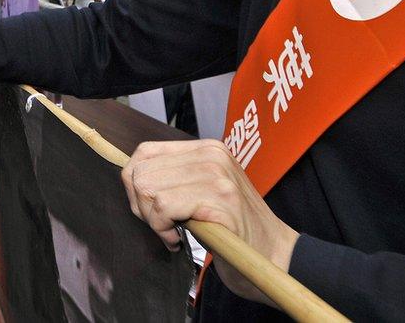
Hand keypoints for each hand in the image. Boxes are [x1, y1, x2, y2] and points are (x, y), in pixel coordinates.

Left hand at [120, 139, 298, 306]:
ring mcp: (216, 176)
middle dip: (141, 206)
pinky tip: (178, 240)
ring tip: (173, 232)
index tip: (148, 209)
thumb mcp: (200, 192)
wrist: (274, 255)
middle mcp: (211, 155)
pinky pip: (164, 208)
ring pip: (148, 189)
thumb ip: (172, 178)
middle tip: (162, 225)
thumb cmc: (232, 229)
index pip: (145, 152)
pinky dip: (162, 230)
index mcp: (206, 149)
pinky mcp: (219, 200)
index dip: (135, 183)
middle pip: (141, 173)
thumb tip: (130, 177)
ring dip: (152, 220)